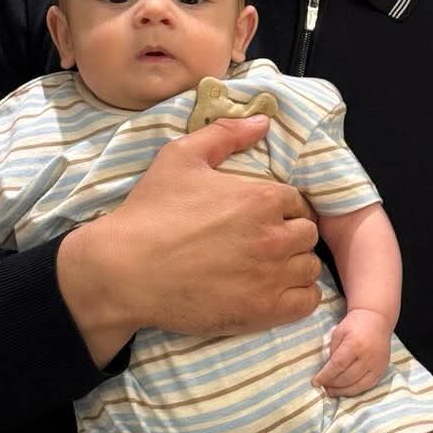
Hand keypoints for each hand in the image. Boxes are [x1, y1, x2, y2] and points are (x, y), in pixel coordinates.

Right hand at [58, 115, 321, 362]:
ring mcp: (271, 276)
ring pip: (309, 267)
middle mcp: (274, 236)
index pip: (297, 202)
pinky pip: (307, 302)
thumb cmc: (150, 213)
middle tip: (262, 243)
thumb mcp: (180, 157)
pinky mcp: (264, 310)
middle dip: (289, 236)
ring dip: (293, 265)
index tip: (262, 219)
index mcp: (261, 198)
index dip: (281, 210)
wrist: (123, 271)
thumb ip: (226, 134)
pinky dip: (298, 297)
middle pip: (307, 234)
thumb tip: (263, 121)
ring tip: (267, 268)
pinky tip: (274, 292)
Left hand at [316, 308, 392, 395]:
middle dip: (332, 385)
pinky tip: (346, 390)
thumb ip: (333, 352)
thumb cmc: (355, 324)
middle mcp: (368, 356)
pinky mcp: (383, 369)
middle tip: (323, 387)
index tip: (315, 382)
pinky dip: (356, 390)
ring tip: (332, 392)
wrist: (377, 319)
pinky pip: (368, 385)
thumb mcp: (338, 333)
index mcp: (355, 344)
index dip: (325, 376)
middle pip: (347, 378)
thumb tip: (327, 372)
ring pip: (358, 385)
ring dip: (342, 391)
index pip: (337, 366)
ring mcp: (377, 364)